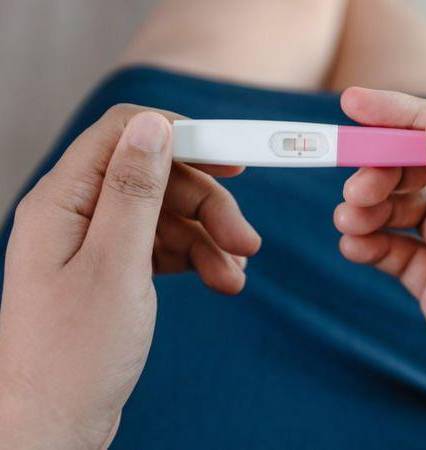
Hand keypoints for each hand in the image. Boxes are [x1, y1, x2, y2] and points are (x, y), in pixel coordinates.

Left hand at [0, 105, 260, 448]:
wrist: (56, 423)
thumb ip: (136, 190)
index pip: (126, 134)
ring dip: (208, 238)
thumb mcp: (115, 265)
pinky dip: (196, 258)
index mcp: (64, 199)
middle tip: (247, 240)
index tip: (232, 157)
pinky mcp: (115, 267)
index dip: (183, 137)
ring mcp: (97, 241)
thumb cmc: (75, 355)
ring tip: (235, 274)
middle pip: (157, 178)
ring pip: (167, 214)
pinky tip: (220, 279)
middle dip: (208, 205)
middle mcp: (79, 212)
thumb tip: (153, 125)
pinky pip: (164, 245)